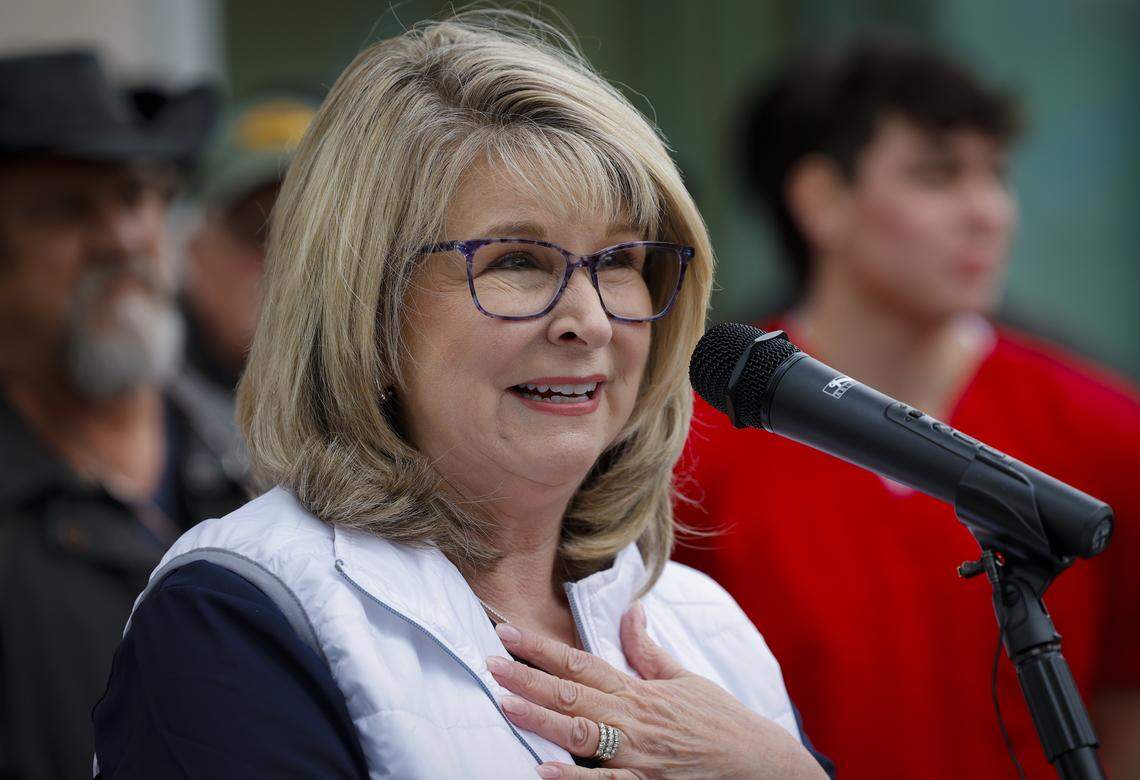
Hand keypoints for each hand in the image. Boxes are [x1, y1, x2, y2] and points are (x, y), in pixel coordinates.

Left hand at [486, 602, 825, 778]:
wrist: (760, 764)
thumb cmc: (720, 721)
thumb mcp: (684, 679)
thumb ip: (648, 649)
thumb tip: (631, 610)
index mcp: (637, 689)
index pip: (580, 662)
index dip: (541, 648)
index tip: (507, 633)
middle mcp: (633, 718)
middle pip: (572, 693)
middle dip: (528, 677)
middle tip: (490, 662)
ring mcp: (638, 754)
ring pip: (582, 734)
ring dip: (541, 718)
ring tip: (506, 703)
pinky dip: (576, 778)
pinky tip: (544, 771)